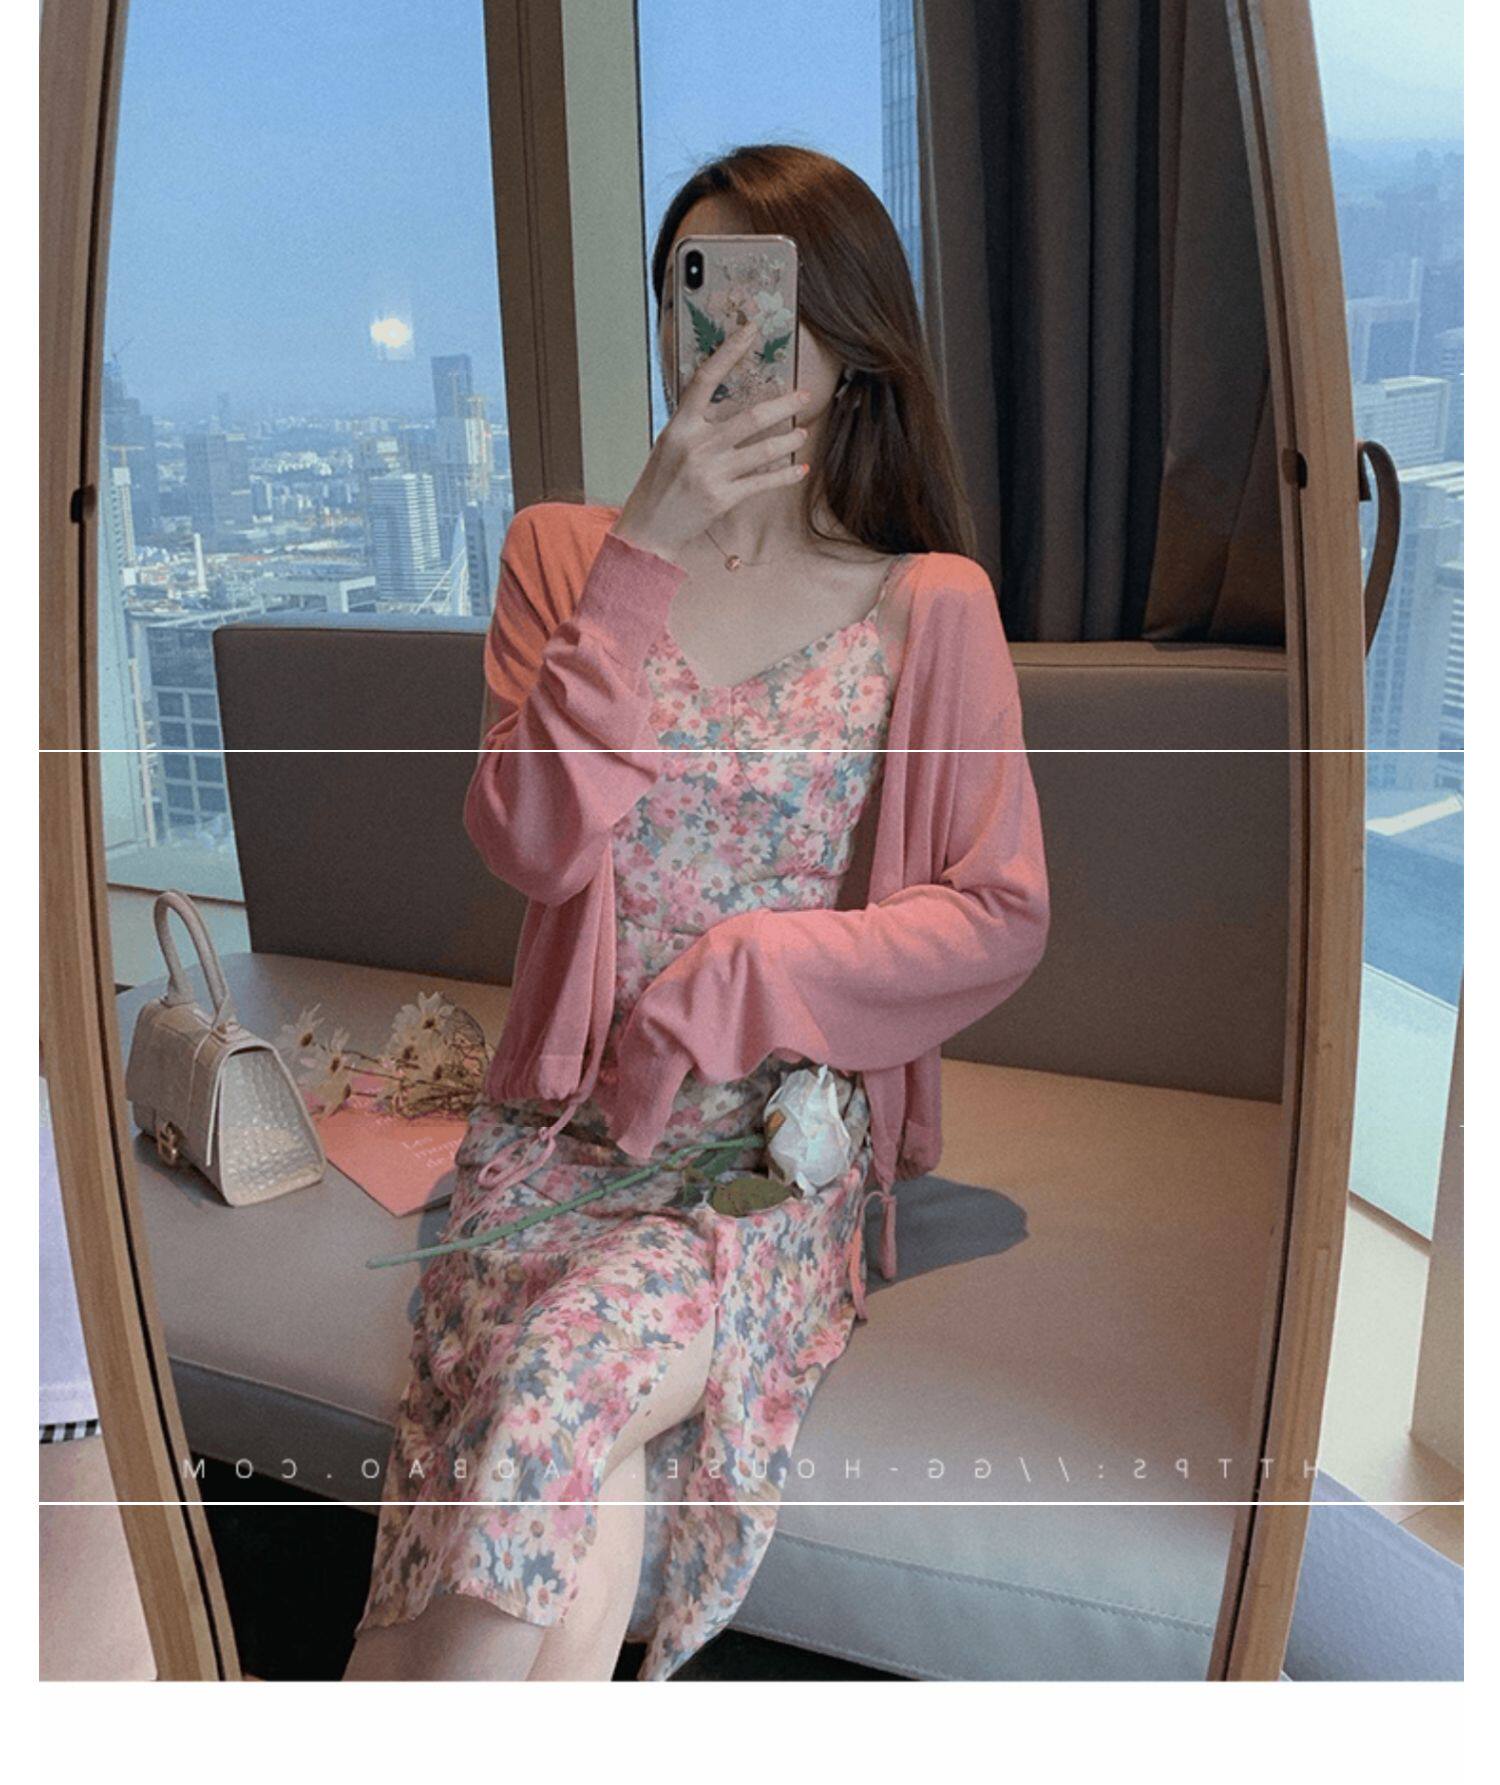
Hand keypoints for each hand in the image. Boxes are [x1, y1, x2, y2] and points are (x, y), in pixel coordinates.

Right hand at [611, 318, 810, 564]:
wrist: (649, 526)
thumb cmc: (661, 482)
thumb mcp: (671, 444)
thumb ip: (697, 424)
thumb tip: (731, 404)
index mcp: (680, 425)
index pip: (705, 378)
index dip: (728, 351)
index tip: (750, 331)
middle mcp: (696, 445)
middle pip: (750, 417)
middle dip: (783, 405)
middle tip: (803, 396)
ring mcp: (711, 472)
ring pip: (763, 450)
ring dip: (788, 439)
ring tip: (802, 433)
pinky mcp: (723, 497)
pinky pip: (763, 482)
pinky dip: (785, 475)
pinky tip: (799, 469)